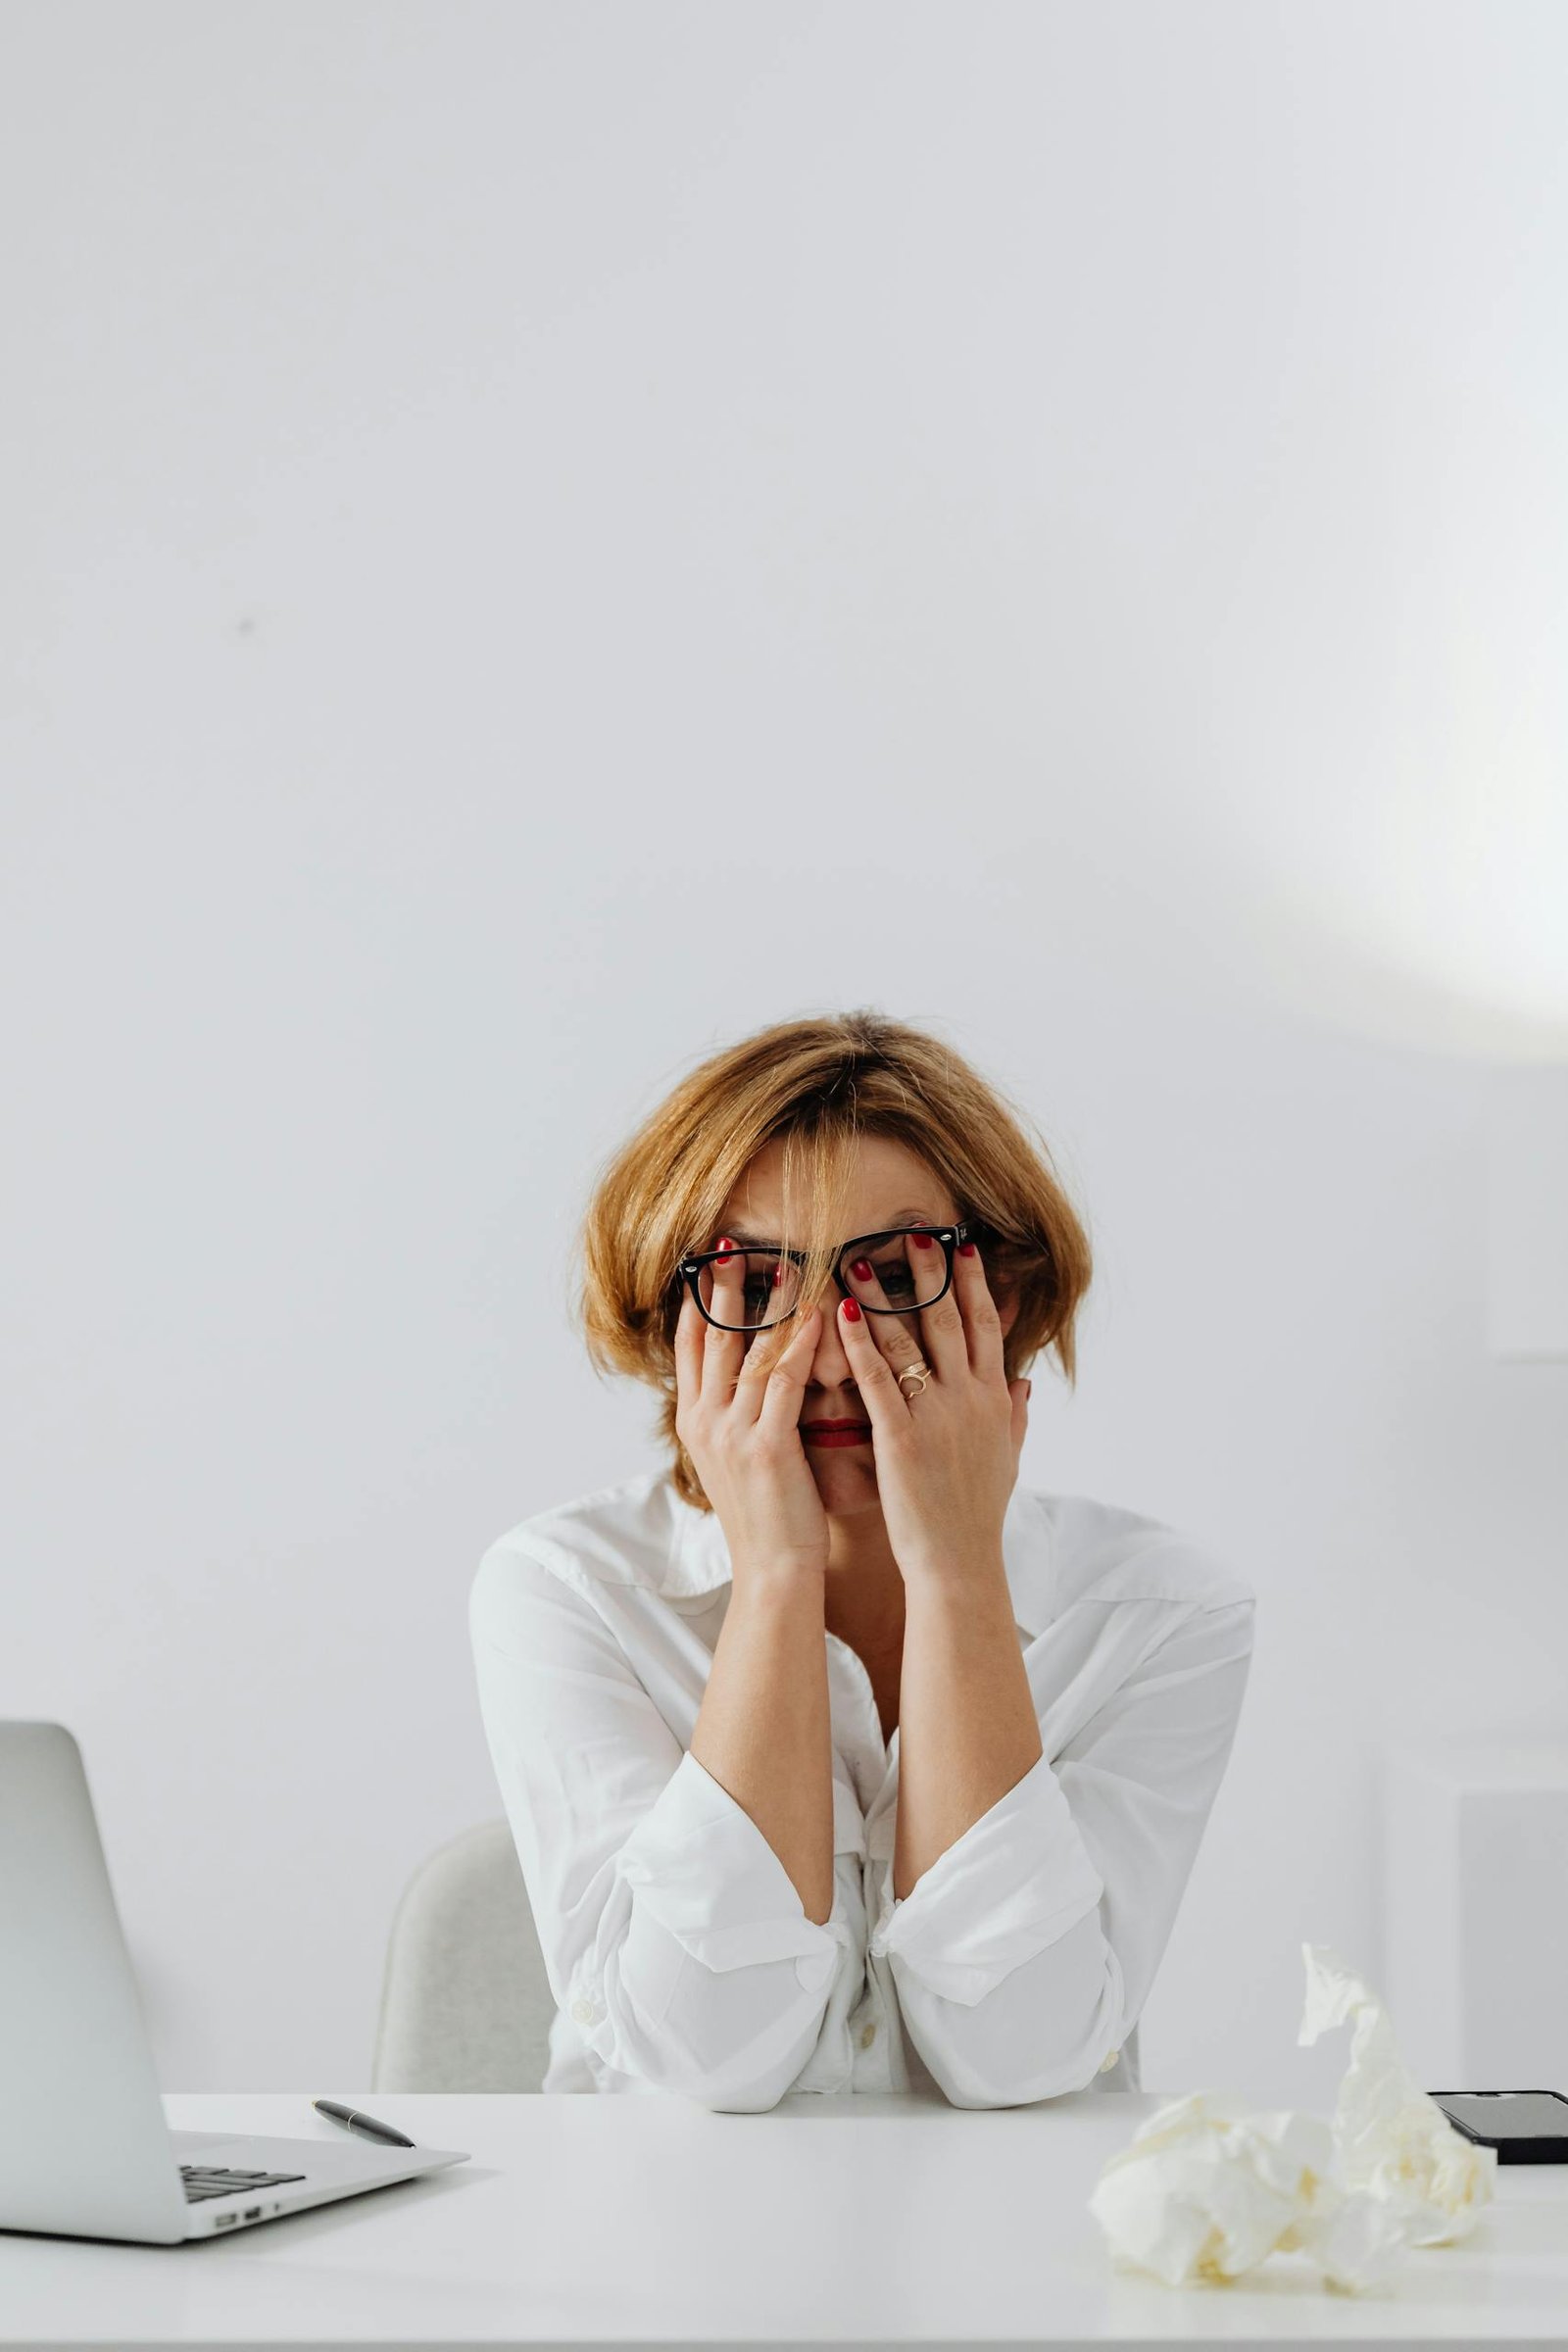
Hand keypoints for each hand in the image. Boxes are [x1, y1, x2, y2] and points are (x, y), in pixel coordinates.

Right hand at [673, 1244, 829, 1582]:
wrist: (773, 1573)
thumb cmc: (768, 1517)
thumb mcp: (736, 1460)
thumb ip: (738, 1414)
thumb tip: (750, 1373)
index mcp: (694, 1423)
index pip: (689, 1346)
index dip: (697, 1300)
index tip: (705, 1261)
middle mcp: (704, 1422)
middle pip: (711, 1336)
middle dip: (721, 1286)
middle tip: (732, 1243)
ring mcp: (731, 1433)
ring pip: (748, 1350)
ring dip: (769, 1302)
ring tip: (787, 1262)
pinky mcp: (765, 1447)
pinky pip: (784, 1381)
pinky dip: (801, 1343)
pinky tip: (819, 1313)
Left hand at [833, 1236, 1028, 1583]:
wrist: (960, 1564)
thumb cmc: (977, 1516)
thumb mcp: (1008, 1458)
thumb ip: (1015, 1414)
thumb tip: (1025, 1378)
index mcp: (993, 1400)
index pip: (986, 1327)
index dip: (975, 1283)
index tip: (963, 1245)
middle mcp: (969, 1400)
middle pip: (951, 1321)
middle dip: (932, 1273)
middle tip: (915, 1231)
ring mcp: (936, 1417)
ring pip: (910, 1341)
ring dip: (883, 1295)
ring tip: (859, 1258)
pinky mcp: (901, 1438)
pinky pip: (876, 1379)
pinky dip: (859, 1342)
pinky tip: (841, 1312)